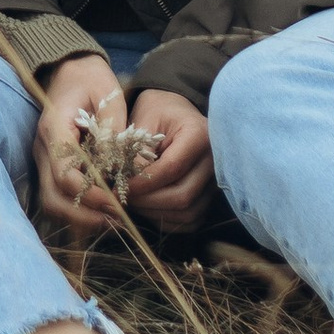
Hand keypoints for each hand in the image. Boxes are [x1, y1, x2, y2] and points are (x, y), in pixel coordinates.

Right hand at [32, 56, 130, 231]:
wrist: (70, 67)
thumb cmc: (90, 78)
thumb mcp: (108, 94)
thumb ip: (113, 128)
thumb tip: (119, 165)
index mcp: (55, 128)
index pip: (64, 173)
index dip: (90, 193)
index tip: (116, 201)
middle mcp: (42, 147)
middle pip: (52, 195)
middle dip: (83, 213)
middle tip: (115, 217)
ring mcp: (43, 157)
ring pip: (51, 200)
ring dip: (78, 215)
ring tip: (110, 216)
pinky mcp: (50, 164)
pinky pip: (57, 194)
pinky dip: (76, 206)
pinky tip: (101, 206)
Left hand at [124, 88, 215, 233]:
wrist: (175, 112)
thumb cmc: (157, 113)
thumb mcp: (142, 122)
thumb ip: (135, 152)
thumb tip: (123, 185)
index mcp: (199, 135)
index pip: (171, 169)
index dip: (142, 183)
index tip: (118, 186)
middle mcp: (215, 161)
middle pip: (182, 195)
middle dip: (147, 202)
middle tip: (121, 198)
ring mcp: (215, 181)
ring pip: (187, 213)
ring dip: (154, 213)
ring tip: (132, 201)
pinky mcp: (209, 196)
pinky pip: (190, 220)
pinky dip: (166, 219)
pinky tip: (147, 206)